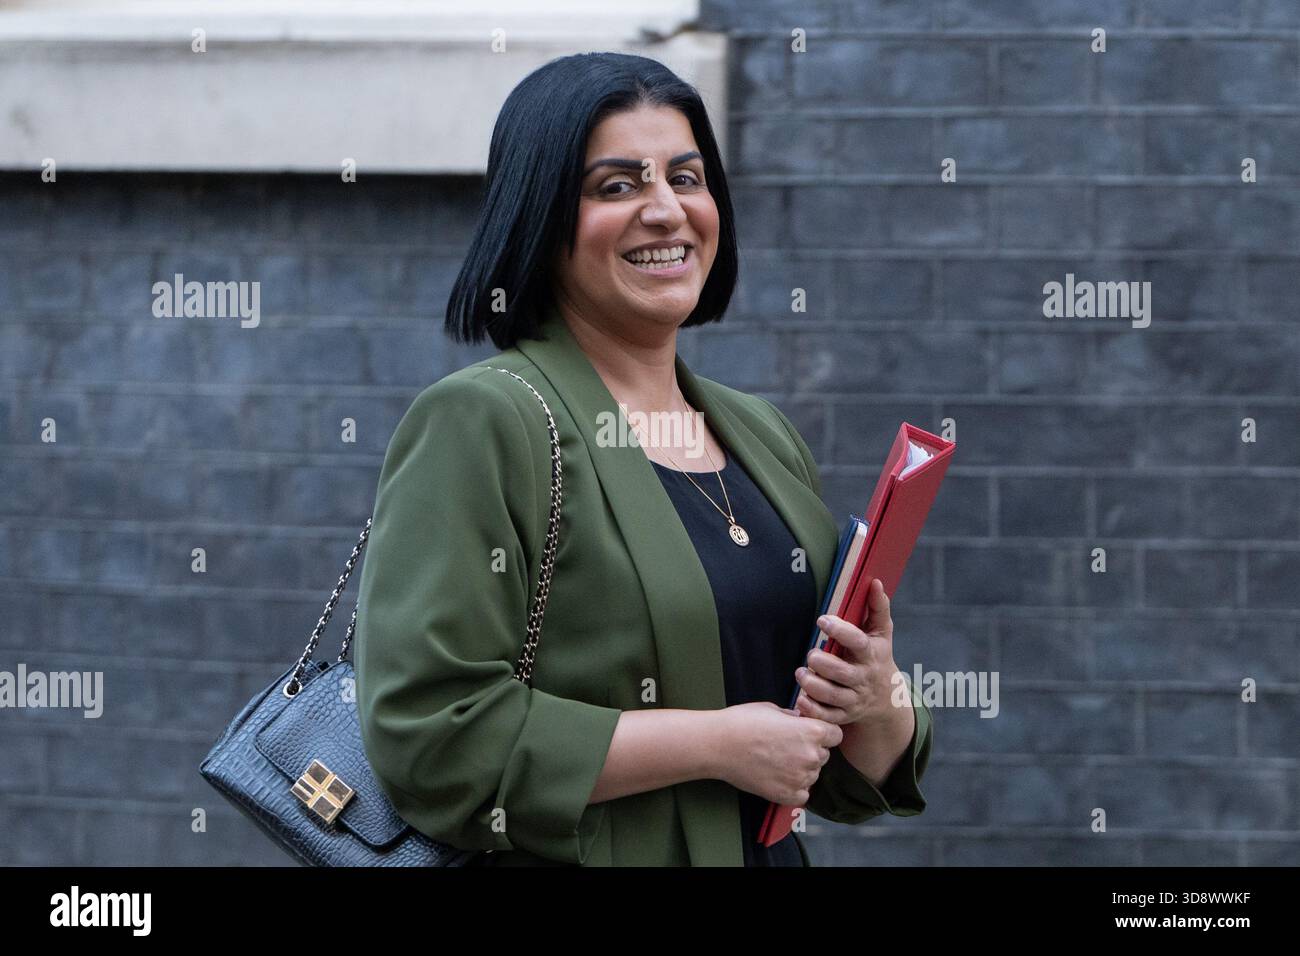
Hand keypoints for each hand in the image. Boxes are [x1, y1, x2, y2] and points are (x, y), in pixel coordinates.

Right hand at [714, 701, 842, 805]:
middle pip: (824, 755)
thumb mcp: (773, 709)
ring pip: (813, 775)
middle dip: (810, 751)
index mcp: (812, 731)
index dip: (824, 733)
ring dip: (801, 770)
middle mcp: (811, 756)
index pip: (836, 735)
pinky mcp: (787, 795)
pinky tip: (777, 777)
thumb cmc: (742, 722)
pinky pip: (802, 794)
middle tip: (787, 747)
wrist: (719, 745)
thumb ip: (793, 717)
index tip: (812, 734)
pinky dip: (793, 788)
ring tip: (777, 761)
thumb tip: (800, 721)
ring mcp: (800, 778)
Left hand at [794, 578, 904, 726]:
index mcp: (871, 654)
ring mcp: (853, 699)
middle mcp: (862, 678)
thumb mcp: (882, 633)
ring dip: (813, 684)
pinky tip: (801, 697)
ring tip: (802, 673)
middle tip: (811, 654)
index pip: (857, 642)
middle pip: (842, 673)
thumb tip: (874, 582)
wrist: (887, 699)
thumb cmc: (878, 657)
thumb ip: (878, 608)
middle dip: (823, 663)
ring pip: (832, 695)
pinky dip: (811, 709)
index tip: (823, 619)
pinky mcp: (842, 715)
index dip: (840, 630)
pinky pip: (825, 716)